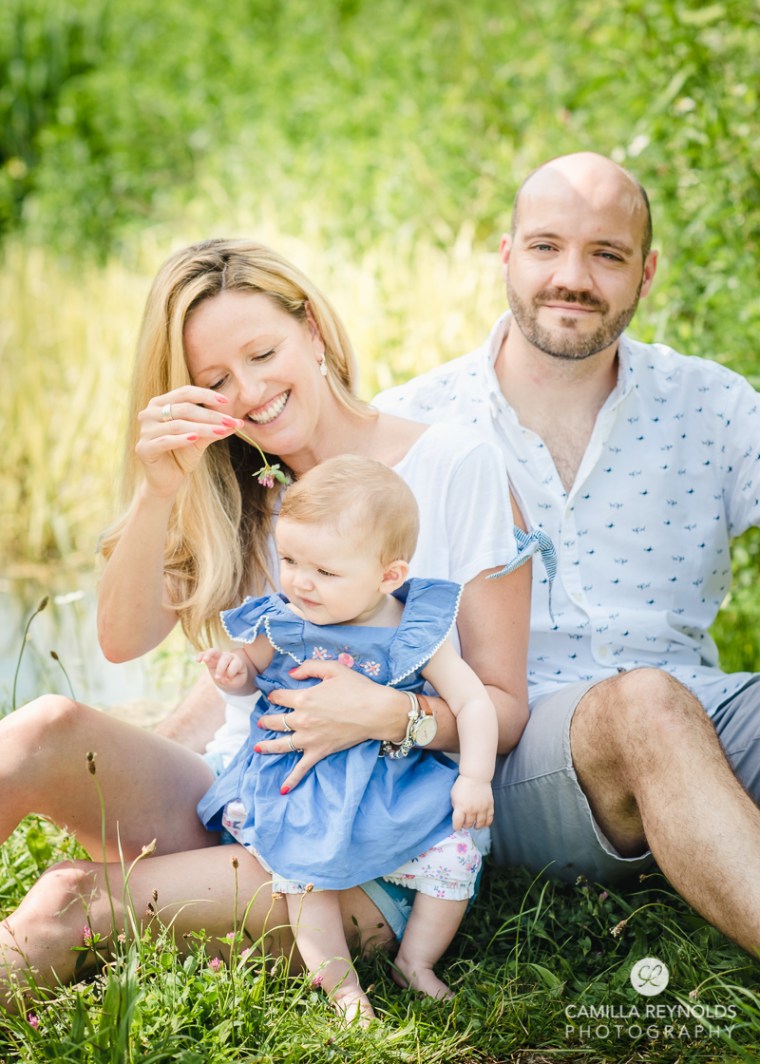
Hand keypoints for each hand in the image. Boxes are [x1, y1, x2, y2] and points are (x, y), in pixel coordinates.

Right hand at [135, 386, 244, 497]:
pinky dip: (181, 439)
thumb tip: (239, 423)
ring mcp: (144, 430)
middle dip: (210, 415)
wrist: (168, 479)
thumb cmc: (183, 454)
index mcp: (161, 403)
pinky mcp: (143, 448)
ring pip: (178, 425)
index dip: (206, 395)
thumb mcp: (201, 438)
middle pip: (184, 408)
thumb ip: (215, 428)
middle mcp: (149, 413)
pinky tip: (195, 438)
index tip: (226, 400)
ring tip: (221, 431)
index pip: (185, 392)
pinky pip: (165, 440)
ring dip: (202, 428)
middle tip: (230, 421)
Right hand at [196, 648, 248, 690]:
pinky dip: (201, 655)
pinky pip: (204, 654)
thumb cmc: (236, 677)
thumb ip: (232, 681)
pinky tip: (197, 660)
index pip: (236, 664)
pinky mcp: (210, 658)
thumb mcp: (238, 681)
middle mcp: (229, 656)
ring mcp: (219, 656)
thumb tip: (222, 679)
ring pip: (214, 651)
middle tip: (217, 678)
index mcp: (238, 661)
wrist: (231, 675)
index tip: (229, 678)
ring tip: (205, 660)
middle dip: (221, 668)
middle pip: (225, 658)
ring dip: (209, 654)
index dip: (232, 671)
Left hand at [255, 659, 408, 792]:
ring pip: (281, 745)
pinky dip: (292, 779)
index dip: (274, 695)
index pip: (279, 697)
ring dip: (268, 746)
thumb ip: (309, 667)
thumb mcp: (333, 668)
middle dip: (266, 721)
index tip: (274, 696)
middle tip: (262, 721)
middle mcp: (301, 719)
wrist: (376, 711)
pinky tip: (283, 789)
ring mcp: (309, 738)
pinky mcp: (320, 751)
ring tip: (259, 748)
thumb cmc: (357, 688)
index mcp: (303, 698)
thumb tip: (291, 674)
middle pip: (275, 721)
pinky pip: (302, 768)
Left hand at [451, 775, 493, 830]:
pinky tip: (483, 824)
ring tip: (474, 826)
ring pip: (479, 823)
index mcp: (461, 807)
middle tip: (465, 824)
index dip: (456, 827)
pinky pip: (489, 819)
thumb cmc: (463, 785)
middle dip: (466, 825)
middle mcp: (471, 809)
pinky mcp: (489, 806)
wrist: (476, 777)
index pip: (458, 823)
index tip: (457, 827)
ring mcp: (482, 808)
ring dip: (476, 826)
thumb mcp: (454, 796)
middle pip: (468, 824)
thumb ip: (456, 806)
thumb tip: (458, 815)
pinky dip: (487, 823)